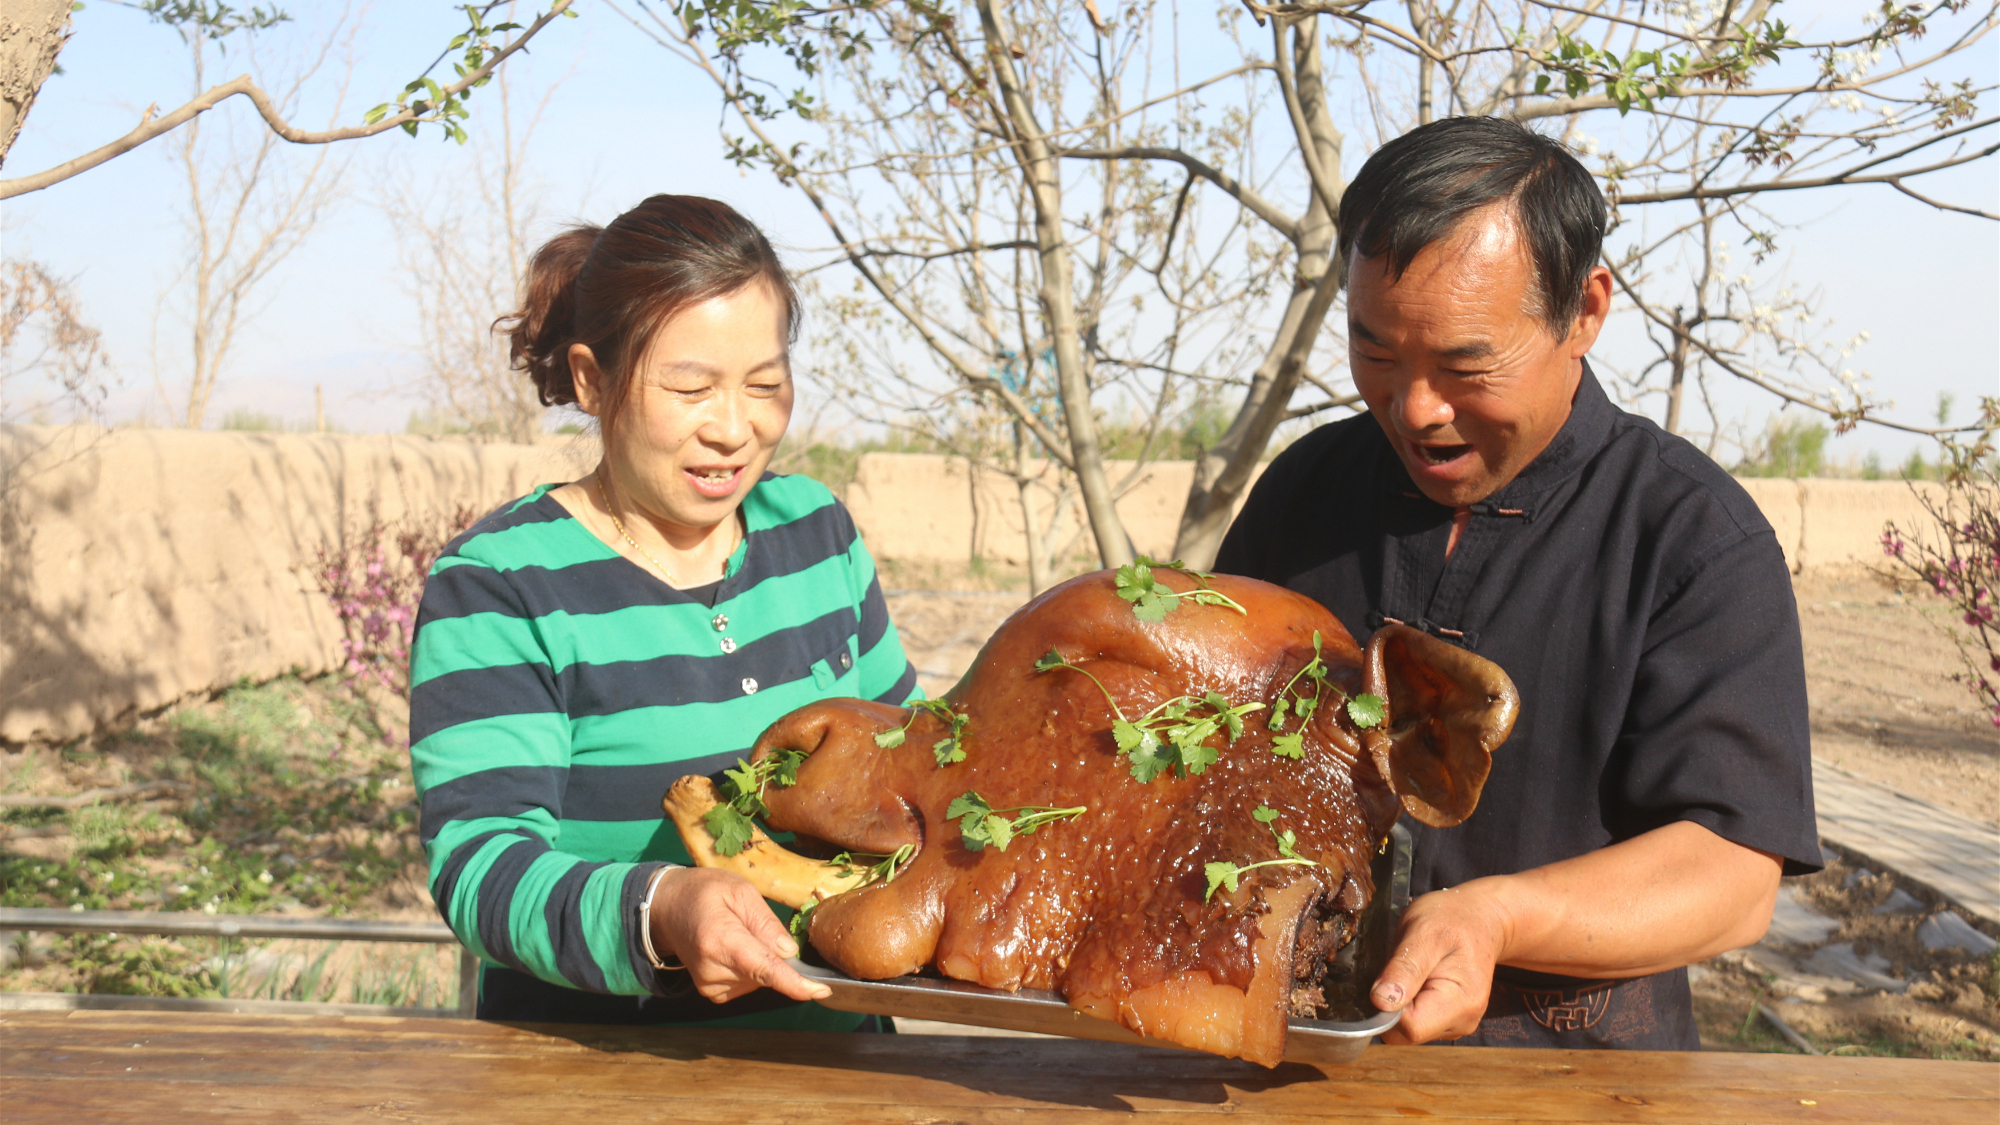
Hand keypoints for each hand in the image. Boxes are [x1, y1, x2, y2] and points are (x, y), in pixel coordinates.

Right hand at [646, 867, 832, 1004]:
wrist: (667, 907)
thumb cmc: (704, 892)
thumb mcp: (740, 891)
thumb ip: (766, 923)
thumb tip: (789, 953)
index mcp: (721, 940)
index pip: (764, 969)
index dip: (795, 983)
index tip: (821, 991)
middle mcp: (713, 969)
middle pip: (766, 973)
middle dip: (776, 955)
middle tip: (755, 925)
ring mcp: (710, 984)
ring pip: (759, 980)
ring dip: (761, 960)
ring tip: (737, 932)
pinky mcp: (712, 992)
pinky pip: (747, 985)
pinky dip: (750, 969)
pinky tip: (735, 949)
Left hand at [1369, 883, 1508, 1044]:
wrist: (1480, 920)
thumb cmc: (1454, 920)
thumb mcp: (1424, 932)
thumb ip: (1405, 968)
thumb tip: (1380, 1002)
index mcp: (1460, 1004)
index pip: (1409, 1027)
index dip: (1387, 1007)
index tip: (1386, 976)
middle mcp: (1461, 1023)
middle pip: (1405, 1033)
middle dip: (1390, 1005)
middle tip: (1398, 968)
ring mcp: (1454, 1023)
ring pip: (1406, 1029)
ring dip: (1398, 1003)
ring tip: (1410, 969)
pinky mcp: (1445, 1019)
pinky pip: (1413, 1020)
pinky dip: (1405, 1002)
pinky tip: (1414, 978)